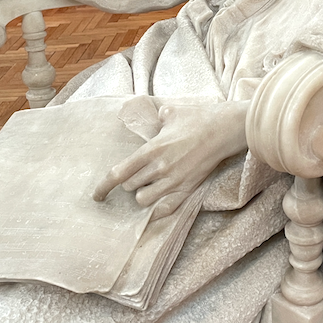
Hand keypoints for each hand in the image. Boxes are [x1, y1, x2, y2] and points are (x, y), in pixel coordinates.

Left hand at [93, 101, 248, 218]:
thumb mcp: (171, 112)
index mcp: (151, 149)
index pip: (118, 173)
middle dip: (129, 182)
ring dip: (142, 194)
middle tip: (137, 175)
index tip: (97, 195)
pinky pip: (164, 209)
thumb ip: (157, 118)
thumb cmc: (198, 118)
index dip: (103, 187)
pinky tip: (156, 206)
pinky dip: (157, 210)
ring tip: (149, 186)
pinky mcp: (187, 189)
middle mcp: (159, 168)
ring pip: (143, 200)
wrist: (224, 130)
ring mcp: (174, 181)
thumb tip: (156, 119)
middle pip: (130, 187)